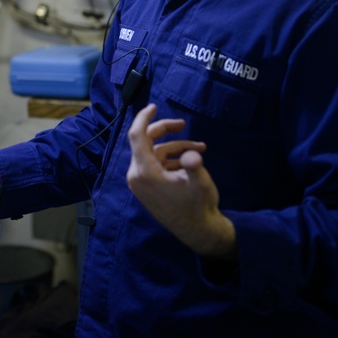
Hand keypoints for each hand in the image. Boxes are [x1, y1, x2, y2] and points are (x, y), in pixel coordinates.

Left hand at [126, 104, 235, 259]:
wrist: (198, 232)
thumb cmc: (198, 207)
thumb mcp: (200, 183)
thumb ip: (194, 165)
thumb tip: (192, 155)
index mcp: (144, 172)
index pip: (137, 136)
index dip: (143, 117)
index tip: (153, 106)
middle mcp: (137, 176)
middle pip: (146, 142)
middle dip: (165, 131)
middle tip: (183, 124)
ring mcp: (141, 182)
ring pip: (155, 153)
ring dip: (175, 147)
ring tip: (200, 148)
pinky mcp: (147, 187)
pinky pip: (157, 164)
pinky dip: (172, 158)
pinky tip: (191, 159)